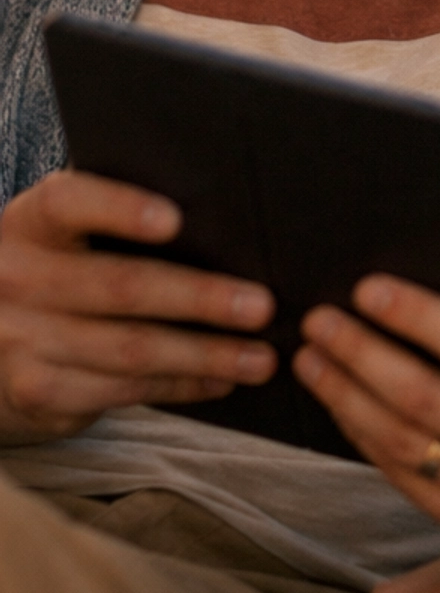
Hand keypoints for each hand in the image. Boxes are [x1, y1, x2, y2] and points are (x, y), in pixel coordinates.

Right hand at [0, 169, 276, 442]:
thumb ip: (115, 217)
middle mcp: (16, 277)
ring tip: (260, 358)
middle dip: (199, 298)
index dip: (120, 208)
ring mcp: (21, 339)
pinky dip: (178, 386)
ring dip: (204, 355)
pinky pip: (120, 390)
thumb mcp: (65, 233)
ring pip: (128, 349)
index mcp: (30, 221)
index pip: (69, 202)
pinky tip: (219, 381)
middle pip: (119, 286)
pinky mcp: (35, 391)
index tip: (176, 220)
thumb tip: (225, 213)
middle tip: (262, 306)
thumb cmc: (58, 265)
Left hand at [296, 261, 439, 534]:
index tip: (367, 289)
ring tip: (312, 360)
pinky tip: (340, 403)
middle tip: (320, 322)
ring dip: (347, 398)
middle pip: (425, 398)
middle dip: (361, 355)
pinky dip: (363, 438)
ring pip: (404, 443)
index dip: (416, 316)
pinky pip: (404, 477)